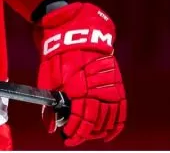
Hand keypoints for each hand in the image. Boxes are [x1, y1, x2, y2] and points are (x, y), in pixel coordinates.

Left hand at [36, 2, 125, 145]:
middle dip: (84, 134)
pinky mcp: (117, 83)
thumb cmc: (58, 55)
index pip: (80, 120)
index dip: (74, 133)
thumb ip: (50, 105)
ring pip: (108, 119)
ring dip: (98, 131)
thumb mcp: (47, 79)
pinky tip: (108, 134)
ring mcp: (109, 86)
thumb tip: (51, 127)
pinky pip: (121, 109)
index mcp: (78, 88)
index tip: (67, 138)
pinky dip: (116, 124)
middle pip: (95, 122)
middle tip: (76, 137)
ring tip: (89, 135)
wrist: (75, 32)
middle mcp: (96, 89)